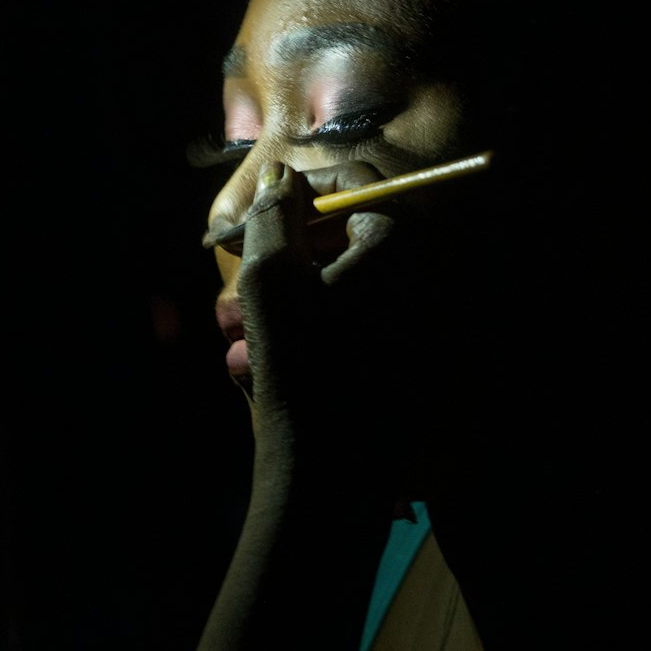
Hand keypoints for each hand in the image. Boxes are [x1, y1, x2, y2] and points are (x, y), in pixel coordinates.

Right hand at [236, 159, 421, 501]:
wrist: (331, 472)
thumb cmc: (301, 364)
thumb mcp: (272, 278)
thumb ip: (272, 215)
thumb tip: (279, 178)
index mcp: (398, 241)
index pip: (353, 182)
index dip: (298, 187)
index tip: (257, 206)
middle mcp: (418, 273)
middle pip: (346, 234)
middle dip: (283, 252)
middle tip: (234, 267)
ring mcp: (413, 319)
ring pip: (338, 285)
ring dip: (282, 298)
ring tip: (232, 327)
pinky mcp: (400, 359)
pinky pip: (348, 325)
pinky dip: (304, 332)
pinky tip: (255, 359)